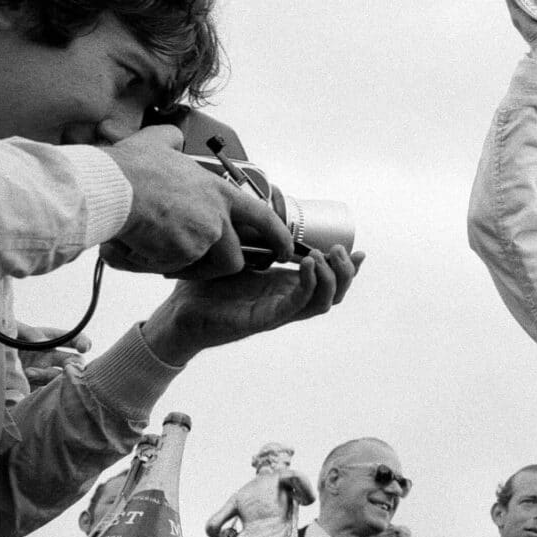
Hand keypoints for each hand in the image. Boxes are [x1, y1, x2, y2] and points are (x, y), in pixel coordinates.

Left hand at [13, 324, 91, 390]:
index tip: (84, 347)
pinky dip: (44, 385)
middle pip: (74, 360)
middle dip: (74, 363)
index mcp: (45, 340)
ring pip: (62, 377)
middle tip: (67, 365)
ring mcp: (42, 373)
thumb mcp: (11, 329)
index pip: (72, 339)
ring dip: (52, 375)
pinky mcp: (33, 387)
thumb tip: (46, 342)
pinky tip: (27, 378)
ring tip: (30, 373)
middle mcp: (47, 357)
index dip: (82, 342)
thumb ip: (30, 332)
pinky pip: (48, 389)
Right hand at [99, 126, 293, 278]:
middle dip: (213, 268)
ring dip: (177, 267)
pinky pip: (167, 269)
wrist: (114, 189)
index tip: (285, 251)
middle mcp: (218, 218)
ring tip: (150, 253)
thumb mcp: (158, 143)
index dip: (277, 237)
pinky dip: (147, 264)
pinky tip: (130, 248)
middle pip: (233, 258)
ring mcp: (203, 238)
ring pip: (197, 268)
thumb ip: (171, 141)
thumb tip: (172, 137)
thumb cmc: (132, 168)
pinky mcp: (183, 256)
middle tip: (191, 266)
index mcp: (219, 193)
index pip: (262, 218)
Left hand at [139, 245, 361, 364]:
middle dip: (345, 271)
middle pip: (334, 294)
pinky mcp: (265, 320)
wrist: (178, 313)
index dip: (347, 269)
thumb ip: (256, 241)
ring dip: (332, 278)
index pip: (327, 282)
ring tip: (325, 255)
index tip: (358, 251)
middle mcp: (287, 302)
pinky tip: (309, 265)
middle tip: (340, 249)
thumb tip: (265, 217)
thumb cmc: (205, 287)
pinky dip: (309, 284)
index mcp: (285, 288)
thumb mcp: (237, 256)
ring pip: (322, 303)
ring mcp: (278, 312)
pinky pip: (297, 306)